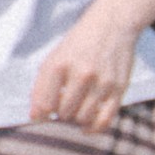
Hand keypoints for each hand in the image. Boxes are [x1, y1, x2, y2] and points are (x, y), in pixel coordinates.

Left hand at [27, 12, 137, 134]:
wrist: (111, 26)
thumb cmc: (77, 46)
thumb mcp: (53, 59)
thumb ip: (41, 87)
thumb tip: (34, 117)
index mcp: (59, 65)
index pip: (45, 104)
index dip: (42, 114)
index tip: (44, 113)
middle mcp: (81, 74)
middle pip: (65, 113)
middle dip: (61, 115)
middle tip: (63, 106)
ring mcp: (102, 82)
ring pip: (84, 118)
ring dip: (76, 119)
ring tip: (75, 109)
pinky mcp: (119, 88)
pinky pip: (105, 119)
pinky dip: (94, 128)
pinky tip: (86, 126)